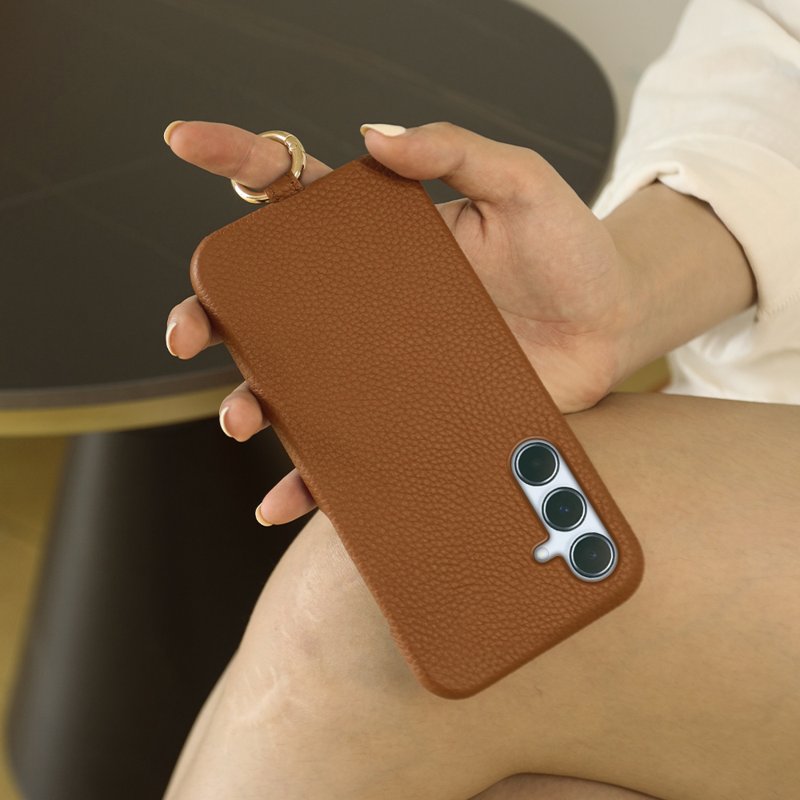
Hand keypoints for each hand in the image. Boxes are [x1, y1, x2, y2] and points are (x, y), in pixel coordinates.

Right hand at [164, 120, 633, 523]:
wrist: (610, 327)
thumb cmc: (569, 248)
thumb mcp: (520, 181)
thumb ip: (454, 149)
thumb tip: (373, 134)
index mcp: (382, 236)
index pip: (296, 192)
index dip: (237, 159)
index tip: (187, 144)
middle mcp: (367, 303)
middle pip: (267, 306)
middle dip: (212, 316)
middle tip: (189, 331)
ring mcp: (384, 364)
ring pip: (295, 386)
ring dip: (251, 404)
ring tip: (240, 418)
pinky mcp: (412, 415)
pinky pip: (350, 451)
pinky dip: (311, 480)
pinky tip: (280, 502)